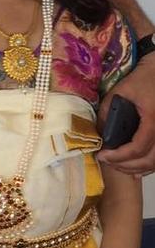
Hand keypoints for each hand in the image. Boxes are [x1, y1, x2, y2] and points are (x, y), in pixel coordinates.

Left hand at [97, 55, 154, 175]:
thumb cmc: (143, 78)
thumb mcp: (122, 90)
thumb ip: (108, 110)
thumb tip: (98, 131)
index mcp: (153, 120)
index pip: (137, 148)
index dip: (119, 156)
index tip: (102, 156)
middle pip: (147, 160)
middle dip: (125, 166)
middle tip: (107, 162)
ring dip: (137, 168)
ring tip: (118, 166)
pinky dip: (147, 165)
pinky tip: (135, 167)